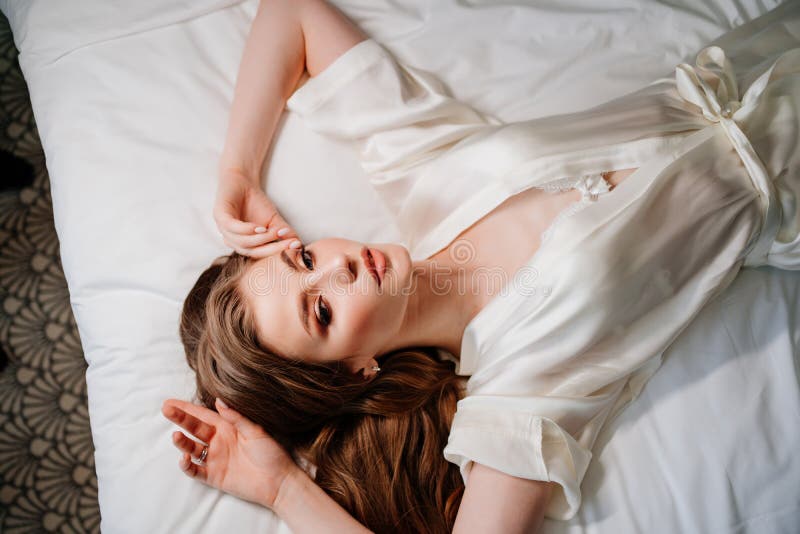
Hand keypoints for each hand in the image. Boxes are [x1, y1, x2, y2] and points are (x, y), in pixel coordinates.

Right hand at [162, 397, 299, 508]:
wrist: (279, 481)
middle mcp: (219, 441)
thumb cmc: (271, 453)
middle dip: (180, 419)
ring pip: (192, 448)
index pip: (204, 415)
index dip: (188, 408)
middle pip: (194, 428)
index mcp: (228, 428)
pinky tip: (184, 458)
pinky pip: (195, 470)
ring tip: (176, 436)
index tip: (171, 401)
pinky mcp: (214, 476)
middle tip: (166, 409)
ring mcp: (215, 458)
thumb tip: (219, 400)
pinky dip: (187, 466)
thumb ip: (236, 417)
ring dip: (182, 442)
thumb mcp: (255, 431)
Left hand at [213, 168, 301, 257]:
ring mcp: (223, 228)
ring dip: (260, 239)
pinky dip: (247, 230)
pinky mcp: (219, 215)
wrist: (240, 180)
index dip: (277, 252)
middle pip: (251, 251)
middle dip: (270, 248)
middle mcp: (231, 239)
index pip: (260, 253)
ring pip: (241, 242)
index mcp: (243, 244)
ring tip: (274, 233)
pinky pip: (232, 228)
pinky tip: (260, 227)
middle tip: (286, 243)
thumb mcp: (273, 220)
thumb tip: (299, 245)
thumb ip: (284, 233)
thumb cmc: (255, 202)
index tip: (295, 247)